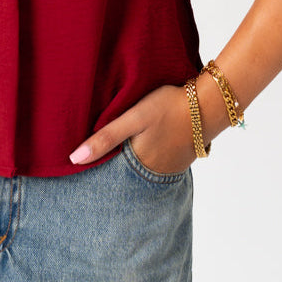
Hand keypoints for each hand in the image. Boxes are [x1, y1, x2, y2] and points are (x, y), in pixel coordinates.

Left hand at [69, 84, 197, 172]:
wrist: (208, 104)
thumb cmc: (168, 106)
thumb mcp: (134, 117)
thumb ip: (106, 138)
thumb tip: (73, 159)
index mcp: (138, 166)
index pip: (109, 177)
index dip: (93, 172)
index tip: (75, 168)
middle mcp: (153, 176)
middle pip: (123, 177)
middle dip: (109, 171)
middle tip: (90, 163)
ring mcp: (167, 171)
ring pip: (138, 172)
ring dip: (127, 166)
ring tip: (112, 154)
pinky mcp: (177, 162)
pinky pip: (153, 166)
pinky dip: (143, 160)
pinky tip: (138, 147)